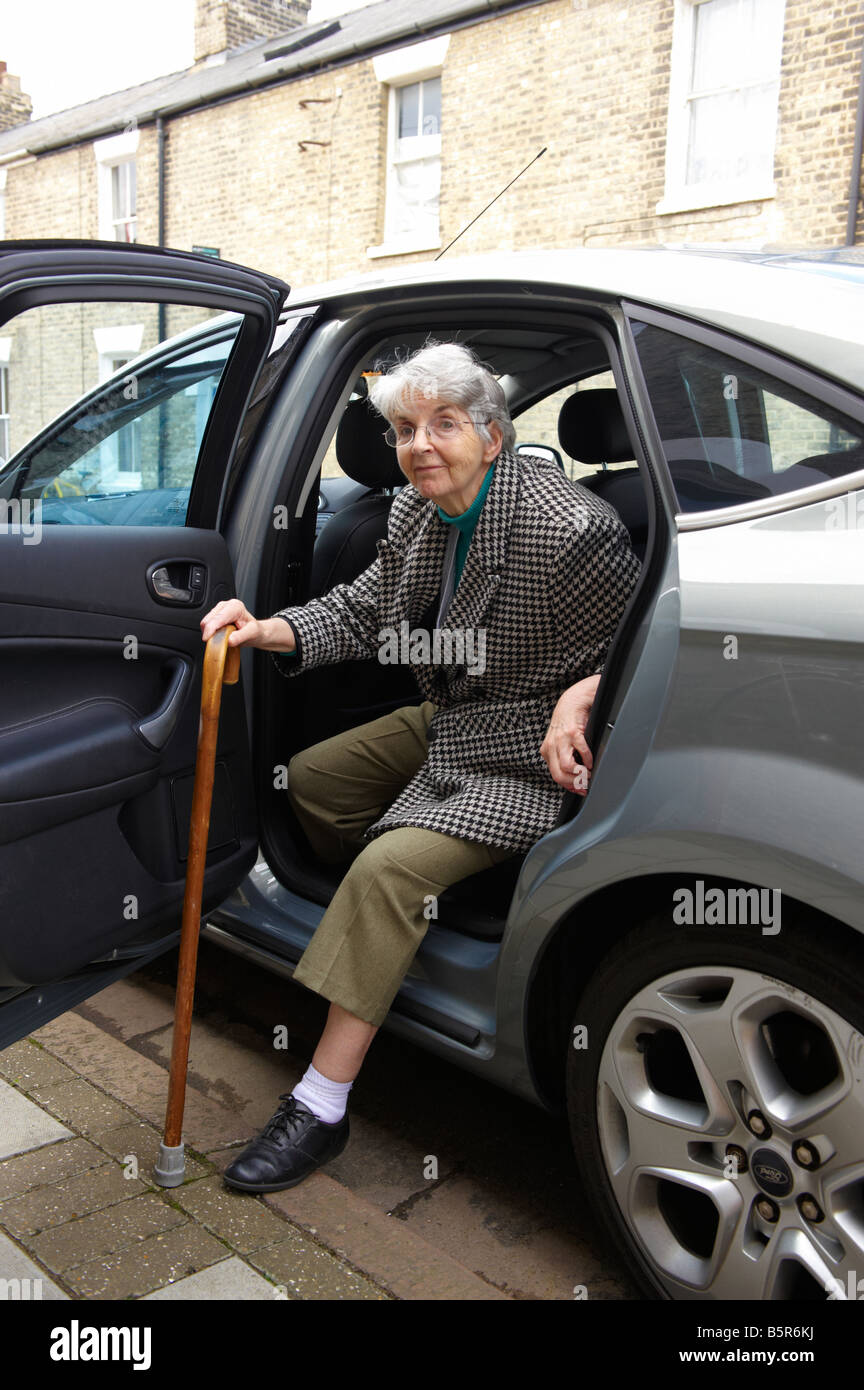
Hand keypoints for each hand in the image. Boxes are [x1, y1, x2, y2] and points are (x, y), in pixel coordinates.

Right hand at [200, 599, 271, 648]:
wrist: (255, 632)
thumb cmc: (254, 631)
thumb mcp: (252, 634)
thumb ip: (241, 637)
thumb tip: (229, 640)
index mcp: (235, 607)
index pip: (217, 618)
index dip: (210, 629)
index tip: (207, 639)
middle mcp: (225, 605)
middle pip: (208, 620)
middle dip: (210, 633)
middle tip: (221, 642)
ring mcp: (218, 610)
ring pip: (205, 623)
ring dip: (210, 633)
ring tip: (223, 637)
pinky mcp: (214, 616)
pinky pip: (206, 626)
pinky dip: (210, 633)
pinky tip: (220, 635)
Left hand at [540, 675, 599, 793]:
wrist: (572, 701)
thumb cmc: (569, 723)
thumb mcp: (562, 743)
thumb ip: (565, 757)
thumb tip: (576, 778)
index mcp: (547, 751)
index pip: (555, 776)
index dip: (569, 787)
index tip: (580, 790)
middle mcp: (551, 746)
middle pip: (559, 775)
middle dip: (575, 784)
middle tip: (586, 784)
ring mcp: (561, 739)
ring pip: (567, 767)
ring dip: (581, 774)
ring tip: (589, 773)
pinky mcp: (572, 732)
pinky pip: (581, 752)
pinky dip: (589, 759)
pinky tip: (592, 760)